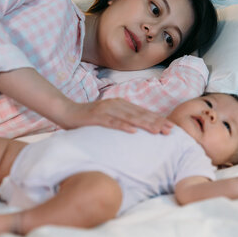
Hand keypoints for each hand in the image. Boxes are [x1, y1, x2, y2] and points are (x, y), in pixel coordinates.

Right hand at [58, 98, 174, 134]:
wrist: (66, 111)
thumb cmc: (88, 118)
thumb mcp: (108, 118)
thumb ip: (122, 121)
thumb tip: (138, 131)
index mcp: (121, 104)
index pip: (143, 112)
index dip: (157, 119)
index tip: (171, 127)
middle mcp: (116, 104)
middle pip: (140, 114)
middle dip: (156, 122)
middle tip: (170, 130)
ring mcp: (106, 110)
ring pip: (129, 118)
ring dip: (144, 124)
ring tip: (157, 131)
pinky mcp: (96, 117)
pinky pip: (112, 123)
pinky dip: (123, 127)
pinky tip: (133, 132)